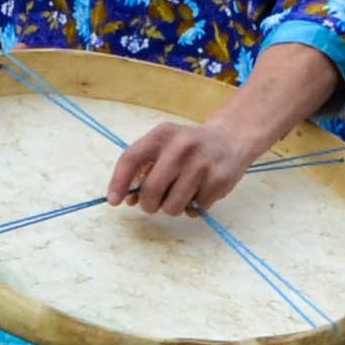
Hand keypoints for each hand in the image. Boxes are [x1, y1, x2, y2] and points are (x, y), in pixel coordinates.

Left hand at [109, 108, 263, 217]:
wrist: (230, 139)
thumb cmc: (188, 148)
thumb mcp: (165, 147)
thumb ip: (144, 170)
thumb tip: (128, 199)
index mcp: (161, 135)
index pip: (131, 158)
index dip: (118, 182)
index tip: (114, 201)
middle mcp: (181, 146)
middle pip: (151, 189)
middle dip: (148, 204)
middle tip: (153, 205)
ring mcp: (202, 163)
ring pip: (173, 206)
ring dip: (172, 209)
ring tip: (179, 196)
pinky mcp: (219, 180)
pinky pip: (195, 209)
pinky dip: (193, 208)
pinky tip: (198, 193)